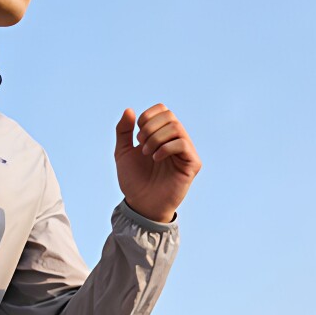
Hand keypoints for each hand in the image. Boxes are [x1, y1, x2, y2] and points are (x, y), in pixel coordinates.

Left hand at [114, 104, 200, 223]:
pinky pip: (182, 143)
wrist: (140, 205)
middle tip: (141, 146)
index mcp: (162, 135)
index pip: (163, 110)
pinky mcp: (192, 163)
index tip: (137, 136)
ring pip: (176, 127)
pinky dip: (165, 148)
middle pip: (169, 116)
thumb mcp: (123, 153)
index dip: (148, 117)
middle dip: (150, 128)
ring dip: (156, 138)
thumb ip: (123, 131)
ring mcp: (186, 151)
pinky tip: (156, 159)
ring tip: (147, 154)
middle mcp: (176, 140)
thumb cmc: (134, 181)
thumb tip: (129, 110)